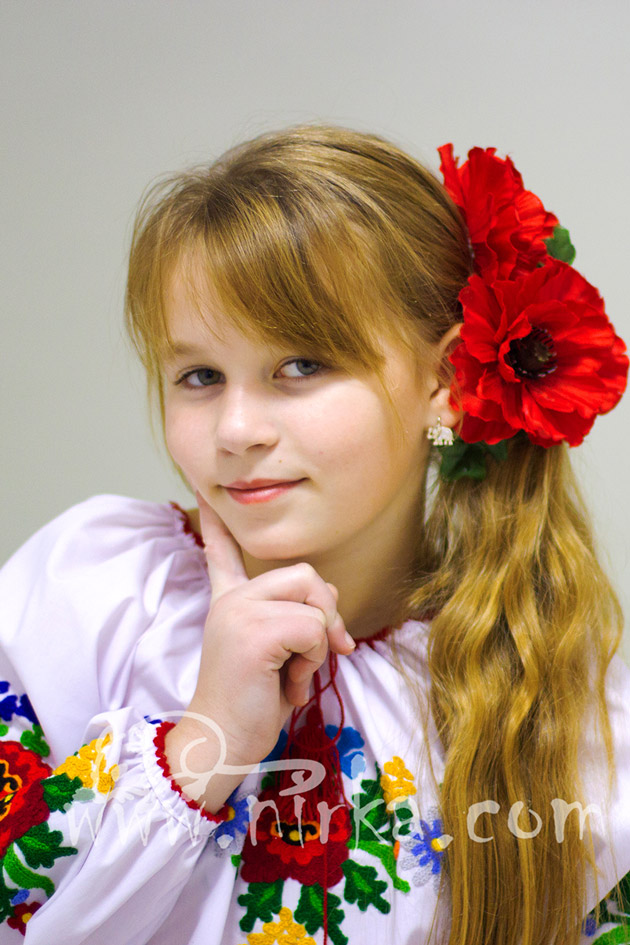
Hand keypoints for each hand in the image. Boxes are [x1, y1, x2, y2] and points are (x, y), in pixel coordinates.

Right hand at [164, 491, 352, 809]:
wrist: (223, 742)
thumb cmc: (251, 704)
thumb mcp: (278, 654)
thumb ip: (294, 619)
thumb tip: (330, 596)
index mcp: (229, 602)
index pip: (222, 553)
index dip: (216, 525)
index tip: (203, 493)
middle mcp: (231, 599)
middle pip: (307, 574)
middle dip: (328, 614)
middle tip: (320, 653)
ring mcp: (239, 612)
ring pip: (315, 602)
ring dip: (320, 644)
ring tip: (295, 672)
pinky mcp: (253, 632)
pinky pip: (314, 630)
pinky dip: (315, 661)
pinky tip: (290, 684)